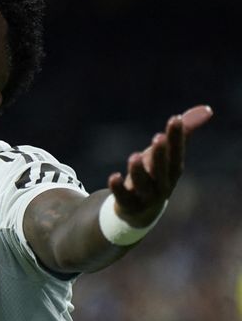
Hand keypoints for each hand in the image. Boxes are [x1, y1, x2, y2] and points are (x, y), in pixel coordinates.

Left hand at [108, 105, 212, 225]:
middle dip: (161, 154)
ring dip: (139, 171)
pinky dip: (118, 188)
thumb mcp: (166, 154)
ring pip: (143, 184)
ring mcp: (145, 197)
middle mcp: (162, 184)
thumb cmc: (155, 174)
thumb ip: (184, 132)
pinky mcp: (128, 204)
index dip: (177, 137)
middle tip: (158, 137)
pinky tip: (113, 177)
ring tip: (134, 156)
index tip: (175, 119)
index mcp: (173, 171)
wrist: (141, 211)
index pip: (177, 153)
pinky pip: (123, 197)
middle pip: (162, 170)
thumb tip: (207, 109)